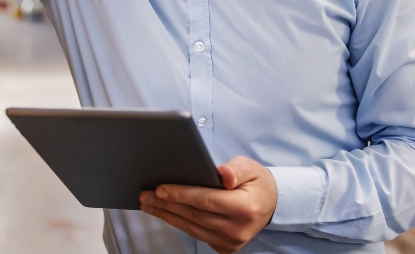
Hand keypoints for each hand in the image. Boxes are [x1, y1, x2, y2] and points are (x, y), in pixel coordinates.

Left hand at [140, 156, 277, 253]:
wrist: (270, 205)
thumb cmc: (256, 183)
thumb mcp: (250, 168)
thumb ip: (235, 170)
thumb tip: (223, 174)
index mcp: (245, 207)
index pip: (206, 200)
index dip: (181, 194)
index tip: (160, 189)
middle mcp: (238, 229)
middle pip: (194, 215)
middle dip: (167, 204)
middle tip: (145, 195)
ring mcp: (231, 242)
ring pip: (191, 228)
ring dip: (167, 216)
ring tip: (149, 204)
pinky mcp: (225, 248)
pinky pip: (196, 235)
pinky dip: (179, 223)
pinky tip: (166, 213)